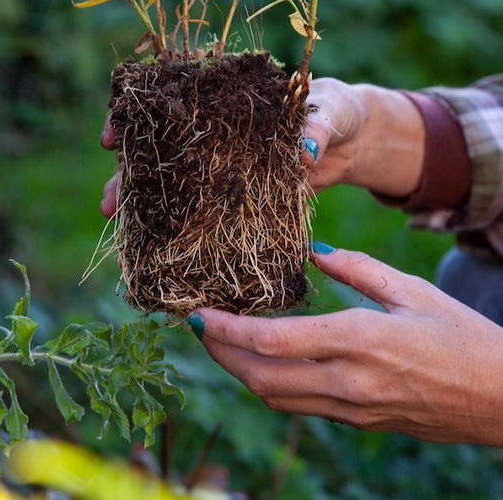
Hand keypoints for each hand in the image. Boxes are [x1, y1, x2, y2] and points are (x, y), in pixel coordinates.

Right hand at [100, 76, 426, 215]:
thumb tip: (307, 149)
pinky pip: (207, 211)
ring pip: (177, 185)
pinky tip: (163, 246)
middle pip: (162, 152)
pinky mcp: (241, 197)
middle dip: (130, 174)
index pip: (170, 103)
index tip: (114, 134)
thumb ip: (320, 124)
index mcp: (227, 102)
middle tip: (109, 202)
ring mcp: (225, 169)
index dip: (135, 117)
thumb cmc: (338, 111)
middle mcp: (216, 135)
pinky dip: (186, 227)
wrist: (357, 143)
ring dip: (147, 206)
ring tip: (120, 226)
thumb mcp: (331, 110)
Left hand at [188, 245, 502, 445]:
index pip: (272, 341)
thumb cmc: (461, 335)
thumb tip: (311, 250)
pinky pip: (299, 405)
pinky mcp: (358, 420)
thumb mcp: (410, 290)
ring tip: (221, 342)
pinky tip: (263, 361)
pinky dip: (269, 384)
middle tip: (197, 328)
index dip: (226, 330)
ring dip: (240, 371)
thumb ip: (355, 267)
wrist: (502, 399)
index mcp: (359, 340)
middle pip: (260, 377)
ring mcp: (352, 408)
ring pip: (275, 397)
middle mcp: (349, 381)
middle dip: (219, 354)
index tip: (197, 315)